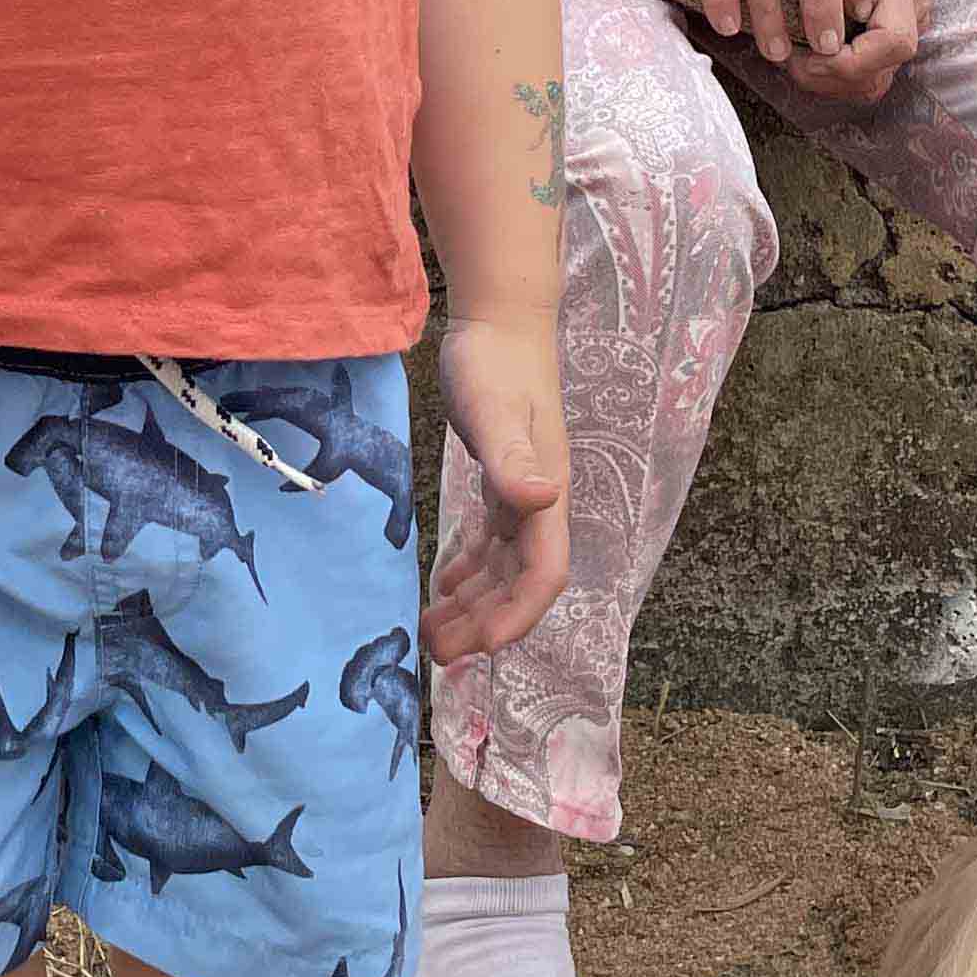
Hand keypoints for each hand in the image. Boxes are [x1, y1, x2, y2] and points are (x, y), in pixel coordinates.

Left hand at [425, 313, 567, 663]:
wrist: (500, 321)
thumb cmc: (497, 361)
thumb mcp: (496, 410)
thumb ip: (513, 456)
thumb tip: (541, 500)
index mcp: (545, 495)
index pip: (544, 574)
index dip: (518, 615)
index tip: (482, 647)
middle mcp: (538, 503)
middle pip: (519, 583)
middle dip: (484, 624)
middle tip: (437, 654)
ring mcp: (520, 493)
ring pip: (502, 569)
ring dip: (473, 605)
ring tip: (431, 634)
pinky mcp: (499, 479)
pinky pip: (489, 542)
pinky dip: (469, 571)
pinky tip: (442, 588)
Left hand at [778, 0, 930, 106]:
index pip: (892, 43)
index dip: (847, 59)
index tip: (804, 50)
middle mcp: (910, 11)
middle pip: (877, 77)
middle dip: (827, 78)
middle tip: (787, 60)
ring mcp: (904, 24)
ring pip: (870, 82)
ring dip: (827, 80)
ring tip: (790, 59)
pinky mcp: (889, 29)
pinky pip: (865, 70)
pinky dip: (832, 72)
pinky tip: (803, 53)